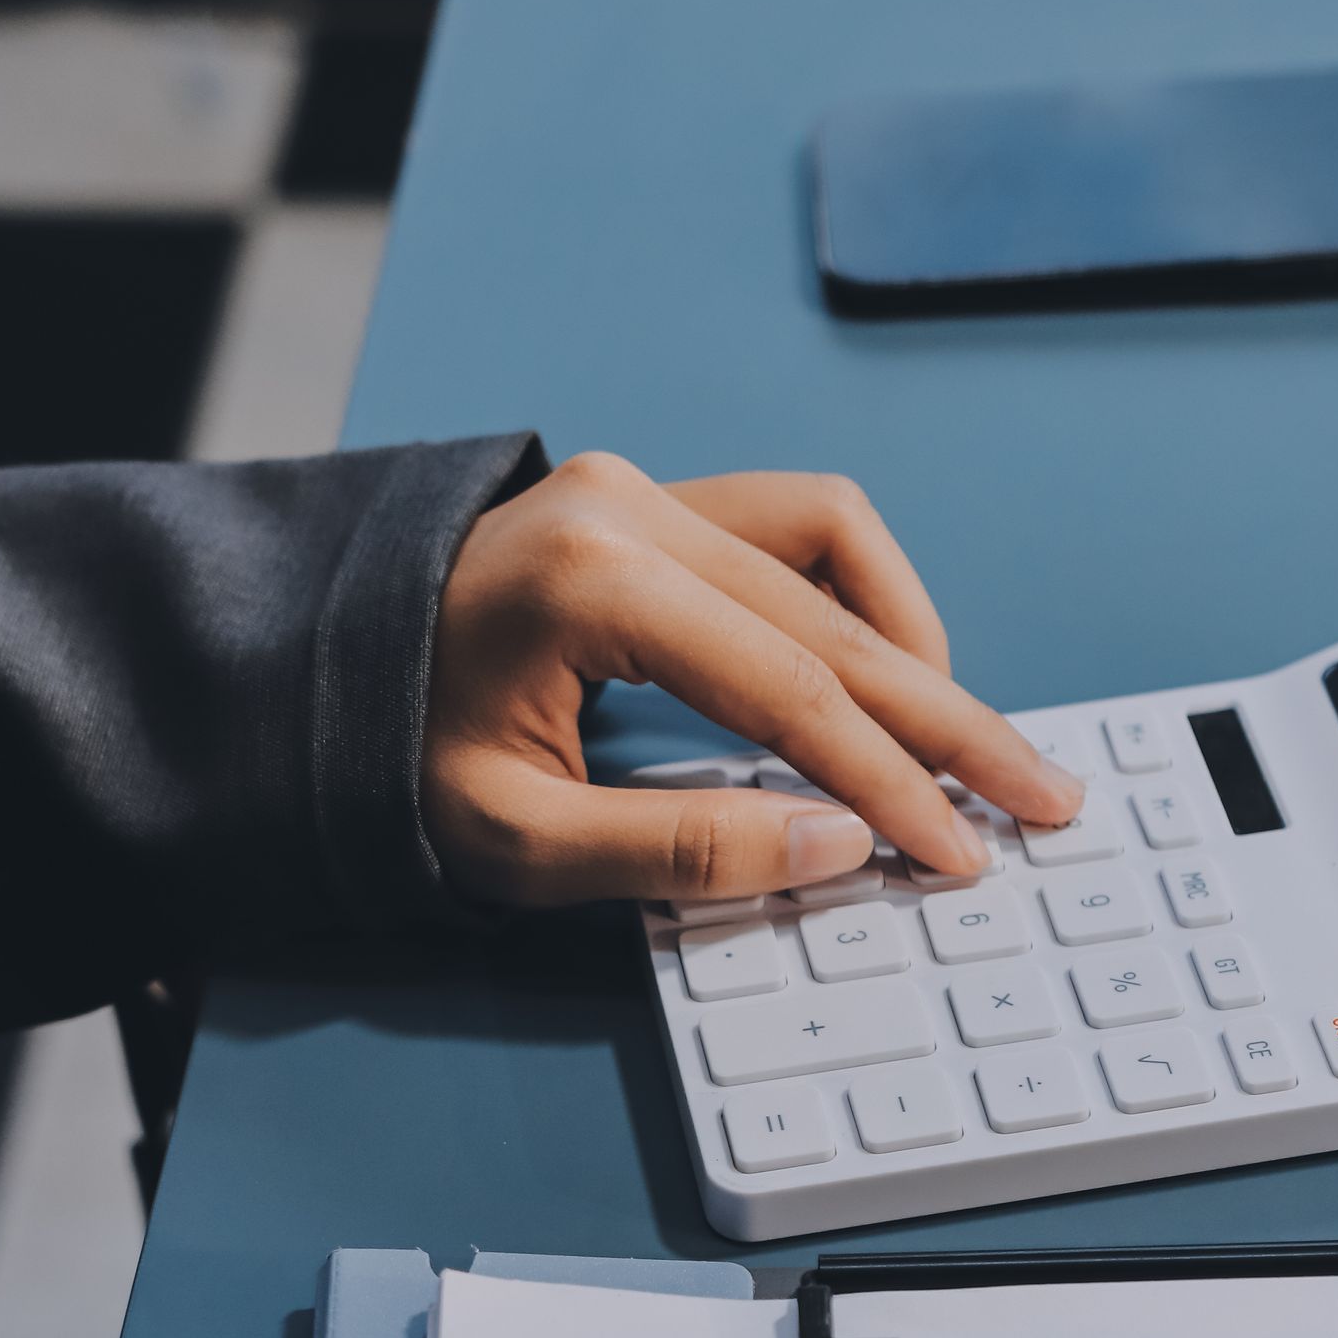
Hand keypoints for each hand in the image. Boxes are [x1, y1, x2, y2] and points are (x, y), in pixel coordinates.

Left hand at [421, 453, 1083, 902]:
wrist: (300, 675)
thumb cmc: (390, 763)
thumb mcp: (519, 843)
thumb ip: (681, 850)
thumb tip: (834, 848)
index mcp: (593, 581)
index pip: (791, 692)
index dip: (891, 784)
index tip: (960, 850)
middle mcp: (627, 505)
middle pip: (839, 619)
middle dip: (948, 721)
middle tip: (1036, 794)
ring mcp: (639, 487)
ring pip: (836, 545)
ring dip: (912, 644)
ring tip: (963, 742)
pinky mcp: (647, 499)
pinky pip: (794, 527)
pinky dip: (857, 599)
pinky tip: (885, 675)